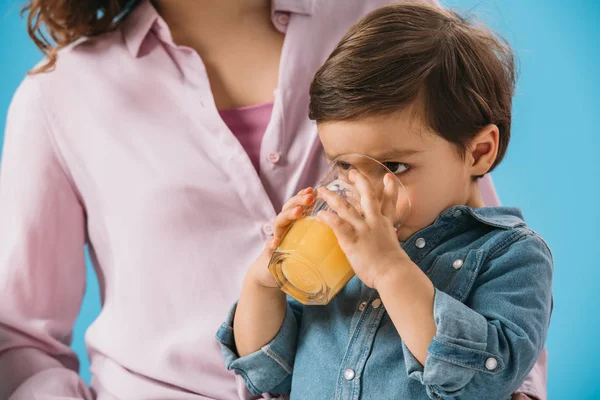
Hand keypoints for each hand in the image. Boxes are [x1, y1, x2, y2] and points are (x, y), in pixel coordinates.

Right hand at [247, 187, 314, 287]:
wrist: (274, 276)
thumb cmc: (296, 258)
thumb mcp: (310, 243)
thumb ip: (319, 233)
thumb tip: (339, 225)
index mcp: (294, 224)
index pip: (298, 205)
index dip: (303, 196)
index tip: (313, 190)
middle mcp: (284, 228)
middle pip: (288, 209)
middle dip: (298, 201)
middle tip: (310, 197)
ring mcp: (276, 238)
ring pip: (279, 222)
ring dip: (288, 215)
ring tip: (298, 212)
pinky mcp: (270, 253)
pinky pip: (269, 246)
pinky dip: (271, 243)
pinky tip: (275, 241)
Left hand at [316, 170, 408, 288]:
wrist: (393, 274)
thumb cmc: (393, 268)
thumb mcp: (392, 249)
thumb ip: (383, 242)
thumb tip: (377, 246)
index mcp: (385, 225)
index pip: (389, 203)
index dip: (389, 189)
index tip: (388, 177)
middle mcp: (375, 223)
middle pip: (368, 196)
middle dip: (361, 182)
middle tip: (353, 172)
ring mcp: (363, 230)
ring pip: (347, 208)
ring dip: (333, 197)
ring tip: (322, 190)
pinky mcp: (353, 240)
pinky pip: (338, 225)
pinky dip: (329, 218)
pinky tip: (320, 214)